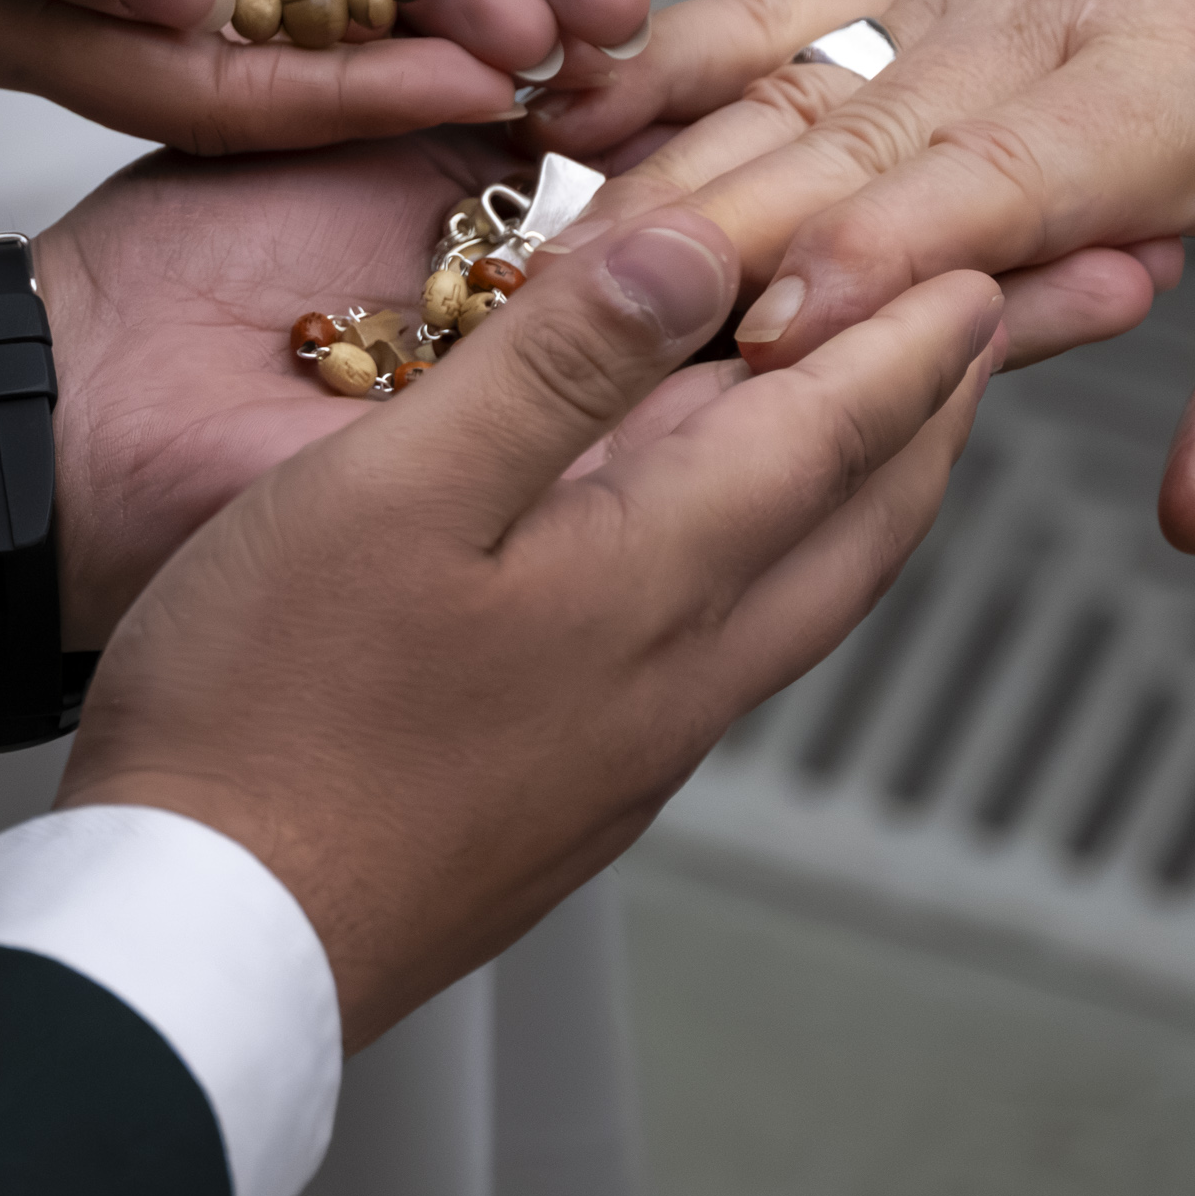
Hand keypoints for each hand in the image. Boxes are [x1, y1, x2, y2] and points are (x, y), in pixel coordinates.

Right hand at [56, 206, 1004, 1047]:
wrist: (203, 943)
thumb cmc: (268, 716)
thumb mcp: (396, 489)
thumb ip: (555, 365)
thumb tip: (699, 252)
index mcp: (650, 587)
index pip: (833, 433)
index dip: (918, 333)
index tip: (990, 260)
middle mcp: (675, 682)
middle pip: (861, 529)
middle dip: (937, 419)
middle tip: (989, 337)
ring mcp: (629, 754)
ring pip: (802, 601)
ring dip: (861, 498)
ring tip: (878, 432)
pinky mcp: (571, 799)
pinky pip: (727, 652)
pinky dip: (769, 565)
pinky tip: (709, 556)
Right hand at [522, 0, 1185, 382]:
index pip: (1004, 178)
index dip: (873, 261)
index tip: (760, 342)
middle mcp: (1070, 15)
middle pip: (859, 133)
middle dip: (708, 232)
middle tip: (569, 322)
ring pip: (794, 81)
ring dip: (662, 169)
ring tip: (529, 254)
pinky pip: (790, 20)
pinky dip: (678, 66)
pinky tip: (573, 110)